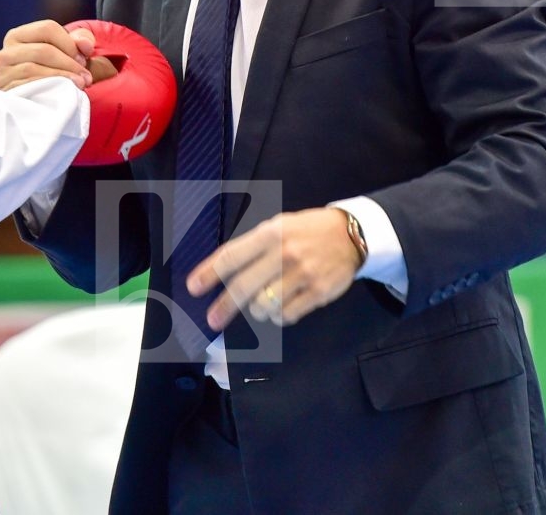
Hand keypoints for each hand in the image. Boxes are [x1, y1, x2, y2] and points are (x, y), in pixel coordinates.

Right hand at [0, 20, 96, 90]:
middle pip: (42, 50)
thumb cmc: (55, 72)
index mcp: (18, 36)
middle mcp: (5, 53)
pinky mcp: (4, 94)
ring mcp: (2, 74)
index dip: (70, 43)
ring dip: (61, 77)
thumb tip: (85, 44)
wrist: (36, 104)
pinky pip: (26, 88)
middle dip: (69, 63)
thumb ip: (81, 40)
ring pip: (33, 69)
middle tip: (85, 76)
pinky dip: (47, 89)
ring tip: (79, 84)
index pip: (47, 28)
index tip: (84, 58)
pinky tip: (62, 93)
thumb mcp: (69, 51)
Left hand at [188, 208, 363, 331]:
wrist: (351, 234)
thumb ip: (253, 247)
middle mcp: (284, 253)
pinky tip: (283, 305)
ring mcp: (303, 274)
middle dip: (223, 306)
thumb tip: (221, 271)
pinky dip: (279, 316)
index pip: (232, 256)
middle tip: (213, 320)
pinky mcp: (318, 293)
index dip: (209, 273)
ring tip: (263, 301)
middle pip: (244, 287)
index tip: (193, 288)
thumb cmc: (307, 230)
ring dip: (257, 309)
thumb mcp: (279, 226)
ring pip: (264, 306)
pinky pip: (287, 315)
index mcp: (270, 233)